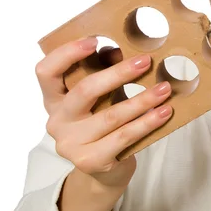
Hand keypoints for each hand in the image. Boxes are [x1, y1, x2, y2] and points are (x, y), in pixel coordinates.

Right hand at [35, 36, 172, 188]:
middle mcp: (56, 121)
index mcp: (54, 100)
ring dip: (142, 100)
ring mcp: (71, 144)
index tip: (94, 40)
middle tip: (146, 61)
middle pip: (84, 90)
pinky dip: (147, 123)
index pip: (46, 72)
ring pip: (111, 115)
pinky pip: (124, 136)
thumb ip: (102, 76)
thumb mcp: (100, 100)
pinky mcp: (90, 161)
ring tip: (164, 89)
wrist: (106, 171)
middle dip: (118, 73)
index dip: (66, 53)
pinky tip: (163, 113)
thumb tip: (119, 51)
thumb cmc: (103, 126)